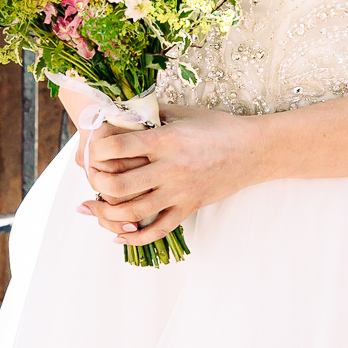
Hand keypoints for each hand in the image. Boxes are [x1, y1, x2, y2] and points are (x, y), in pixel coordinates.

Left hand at [75, 105, 260, 246]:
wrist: (256, 150)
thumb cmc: (220, 127)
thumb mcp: (186, 113)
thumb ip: (153, 113)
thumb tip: (122, 110)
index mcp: (167, 140)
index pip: (118, 148)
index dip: (97, 151)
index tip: (93, 151)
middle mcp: (171, 168)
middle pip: (118, 184)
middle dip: (96, 183)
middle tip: (91, 179)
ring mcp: (180, 191)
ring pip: (132, 213)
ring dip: (106, 214)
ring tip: (93, 208)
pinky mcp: (189, 207)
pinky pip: (157, 230)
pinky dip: (134, 237)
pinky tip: (119, 235)